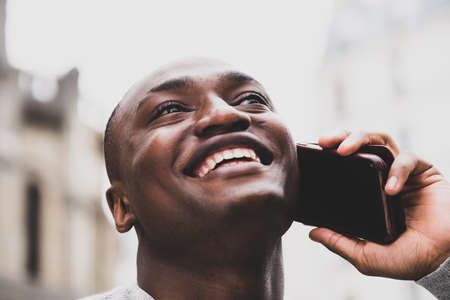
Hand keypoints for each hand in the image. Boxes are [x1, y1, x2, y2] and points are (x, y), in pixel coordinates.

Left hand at [309, 131, 449, 279]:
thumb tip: (313, 233)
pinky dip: (398, 170)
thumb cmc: (407, 258)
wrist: (443, 261)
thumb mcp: (366, 256)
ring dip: (361, 138)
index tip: (312, 152)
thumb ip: (340, 243)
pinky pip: (408, 159)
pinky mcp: (423, 172)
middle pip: (360, 144)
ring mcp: (402, 173)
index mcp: (366, 192)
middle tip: (324, 142)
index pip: (346, 164)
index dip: (329, 154)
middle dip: (341, 136)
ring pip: (381, 140)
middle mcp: (382, 177)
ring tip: (345, 150)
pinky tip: (391, 189)